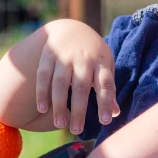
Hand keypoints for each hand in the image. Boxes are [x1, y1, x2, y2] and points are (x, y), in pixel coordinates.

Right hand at [36, 20, 120, 134]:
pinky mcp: (48, 55)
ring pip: (60, 83)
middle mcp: (83, 59)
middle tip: (77, 130)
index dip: (106, 102)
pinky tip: (43, 109)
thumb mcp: (105, 66)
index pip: (105, 84)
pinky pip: (43, 76)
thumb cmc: (93, 54)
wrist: (72, 28)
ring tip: (60, 124)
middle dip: (79, 110)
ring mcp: (64, 56)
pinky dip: (42, 92)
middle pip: (81, 86)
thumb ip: (108, 89)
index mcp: (101, 63)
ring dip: (59, 105)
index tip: (105, 121)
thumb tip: (116, 113)